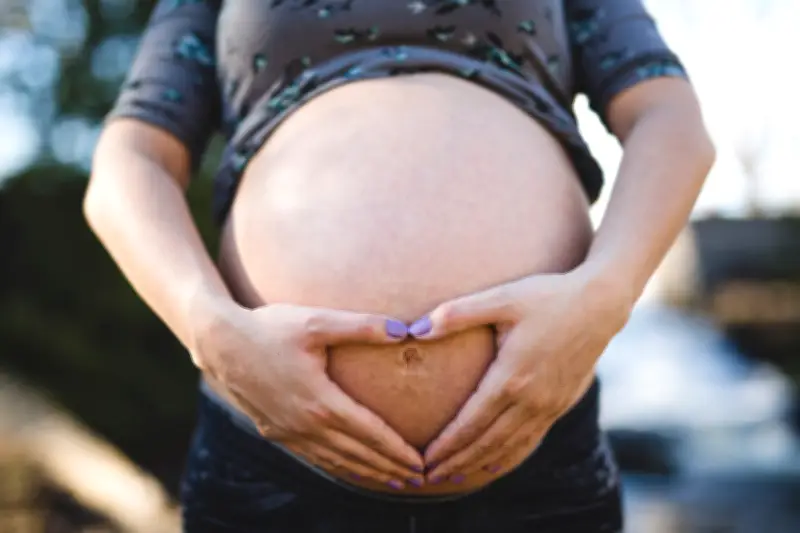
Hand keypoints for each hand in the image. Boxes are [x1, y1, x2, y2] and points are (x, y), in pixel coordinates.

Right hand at [190, 300, 424, 488]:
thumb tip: (403, 330)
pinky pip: (313, 456)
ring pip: (335, 461)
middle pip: (357, 455)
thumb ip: (361, 326)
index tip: (421, 464)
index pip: (370, 433)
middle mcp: (305, 424)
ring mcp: (287, 432)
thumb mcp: (317, 321)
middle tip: (418, 480)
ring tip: (392, 481)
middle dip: (390, 469)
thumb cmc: (269, 327)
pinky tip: (348, 467)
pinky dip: (337, 466)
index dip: (398, 451)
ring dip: (366, 473)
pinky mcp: (273, 431)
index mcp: (321, 401)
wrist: (219, 343)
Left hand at [408, 268, 632, 481]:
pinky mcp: (562, 404)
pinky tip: (495, 464)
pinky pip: (531, 440)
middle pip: (487, 442)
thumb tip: (416, 329)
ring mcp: (549, 405)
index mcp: (512, 376)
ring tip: (455, 477)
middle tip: (430, 477)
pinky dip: (509, 456)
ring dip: (480, 464)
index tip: (424, 459)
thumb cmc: (547, 297)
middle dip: (457, 462)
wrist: (600, 304)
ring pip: (510, 447)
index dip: (446, 444)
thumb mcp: (501, 298)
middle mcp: (531, 399)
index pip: (471, 422)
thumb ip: (457, 314)